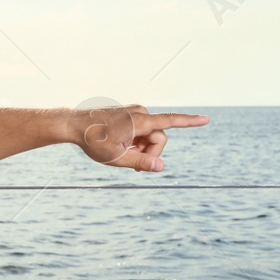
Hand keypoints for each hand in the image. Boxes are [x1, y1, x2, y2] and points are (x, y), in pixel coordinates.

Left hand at [75, 104, 207, 172]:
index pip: (170, 121)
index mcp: (139, 121)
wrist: (74, 125)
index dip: (190, 122)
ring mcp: (135, 113)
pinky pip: (141, 131)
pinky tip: (120, 145)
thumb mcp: (116, 158)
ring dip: (141, 148)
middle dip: (151, 152)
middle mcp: (140, 113)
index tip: (206, 119)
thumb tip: (161, 166)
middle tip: (133, 165)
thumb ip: (141, 162)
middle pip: (159, 138)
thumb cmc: (93, 142)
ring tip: (122, 153)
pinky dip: (135, 141)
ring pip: (150, 136)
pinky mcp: (129, 115)